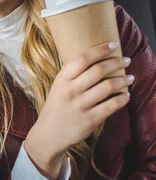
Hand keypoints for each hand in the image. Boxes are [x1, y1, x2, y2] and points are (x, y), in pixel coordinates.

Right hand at [26, 41, 132, 179]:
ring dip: (124, 80)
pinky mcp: (90, 119)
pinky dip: (123, 98)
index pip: (83, 59)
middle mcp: (71, 90)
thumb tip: (96, 60)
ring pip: (109, 87)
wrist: (49, 134)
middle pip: (99, 70)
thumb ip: (73, 75)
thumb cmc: (56, 107)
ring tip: (130, 77)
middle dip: (117, 62)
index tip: (113, 45)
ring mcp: (81, 105)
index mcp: (62, 79)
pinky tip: (126, 95)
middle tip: (126, 60)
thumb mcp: (58, 87)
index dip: (100, 50)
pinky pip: (112, 105)